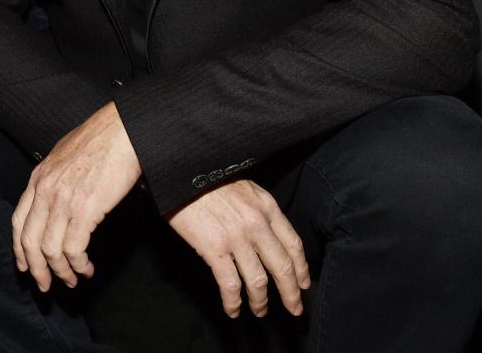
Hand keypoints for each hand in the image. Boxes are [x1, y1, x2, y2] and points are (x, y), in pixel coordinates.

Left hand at [11, 102, 140, 290]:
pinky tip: (87, 268)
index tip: (25, 266)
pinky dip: (79, 264)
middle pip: (29, 241)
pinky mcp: (84, 209)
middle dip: (37, 269)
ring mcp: (62, 200)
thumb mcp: (64, 155)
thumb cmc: (101, 140)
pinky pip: (73, 248)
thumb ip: (55, 177)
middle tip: (46, 285)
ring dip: (62, 271)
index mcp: (38, 177)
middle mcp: (45, 190)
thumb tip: (57, 195)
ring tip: (74, 279)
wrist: (123, 130)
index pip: (18, 221)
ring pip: (51, 250)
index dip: (20, 249)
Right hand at [166, 177, 309, 318]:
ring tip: (260, 311)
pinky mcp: (214, 248)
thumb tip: (262, 233)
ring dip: (261, 301)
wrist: (178, 170)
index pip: (293, 244)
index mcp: (266, 206)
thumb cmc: (205, 175)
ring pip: (258, 281)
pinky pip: (230, 284)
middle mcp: (257, 223)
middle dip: (291, 293)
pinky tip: (232, 309)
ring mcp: (237, 237)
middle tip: (294, 308)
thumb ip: (256, 208)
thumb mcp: (242, 185)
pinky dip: (233, 302)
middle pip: (282, 267)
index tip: (304, 283)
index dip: (301, 268)